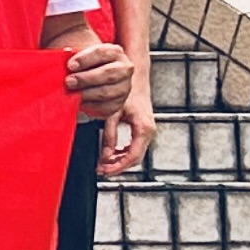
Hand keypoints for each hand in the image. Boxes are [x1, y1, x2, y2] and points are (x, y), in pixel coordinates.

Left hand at [64, 40, 134, 124]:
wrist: (94, 76)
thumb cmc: (85, 64)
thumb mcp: (80, 56)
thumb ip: (72, 57)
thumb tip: (62, 59)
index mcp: (115, 52)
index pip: (101, 52)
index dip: (85, 59)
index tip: (70, 65)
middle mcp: (124, 68)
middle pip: (108, 74)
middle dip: (86, 78)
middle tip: (69, 82)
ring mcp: (124, 87)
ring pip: (106, 92)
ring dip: (86, 94)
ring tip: (72, 93)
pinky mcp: (119, 103)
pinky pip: (105, 107)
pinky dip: (90, 106)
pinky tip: (79, 103)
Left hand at [88, 46, 155, 171]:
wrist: (134, 77)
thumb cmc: (125, 91)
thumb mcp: (113, 114)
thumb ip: (109, 135)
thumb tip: (105, 156)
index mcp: (144, 129)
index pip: (132, 157)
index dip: (117, 167)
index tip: (104, 171)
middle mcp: (148, 132)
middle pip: (134, 158)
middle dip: (117, 166)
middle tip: (100, 170)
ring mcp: (147, 131)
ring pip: (135, 154)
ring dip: (119, 160)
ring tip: (102, 164)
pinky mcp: (142, 129)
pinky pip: (134, 146)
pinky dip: (122, 152)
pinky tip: (110, 153)